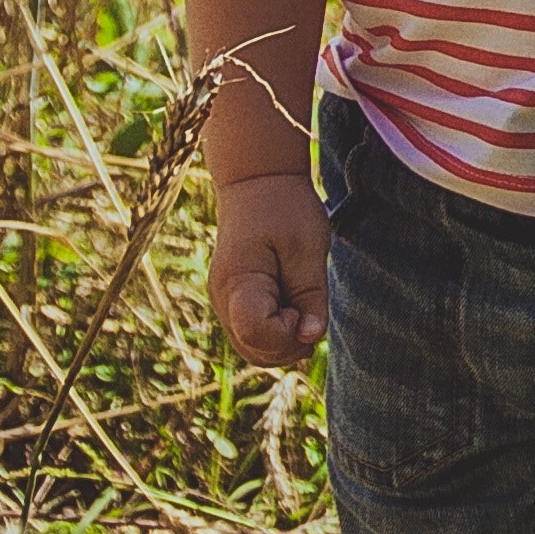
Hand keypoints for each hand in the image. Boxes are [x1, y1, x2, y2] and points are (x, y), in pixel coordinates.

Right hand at [209, 175, 329, 366]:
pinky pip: (253, 335)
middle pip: (255, 351)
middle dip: (290, 345)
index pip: (259, 335)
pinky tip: (295, 309)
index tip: (306, 308)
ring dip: (285, 342)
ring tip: (304, 308)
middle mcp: (223, 299)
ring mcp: (224, 303)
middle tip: (311, 312)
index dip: (289, 335)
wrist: (257, 182)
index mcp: (239, 282)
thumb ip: (310, 295)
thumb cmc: (285, 209)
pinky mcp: (233, 303)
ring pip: (254, 349)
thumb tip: (311, 338)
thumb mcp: (308, 247)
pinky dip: (276, 333)